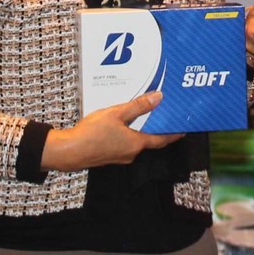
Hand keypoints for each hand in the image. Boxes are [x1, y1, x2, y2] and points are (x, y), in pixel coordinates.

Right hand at [40, 91, 181, 171]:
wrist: (70, 152)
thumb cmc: (92, 133)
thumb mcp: (116, 114)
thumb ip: (138, 106)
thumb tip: (159, 98)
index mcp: (137, 143)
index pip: (162, 139)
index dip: (174, 134)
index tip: (183, 129)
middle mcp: (132, 153)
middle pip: (150, 141)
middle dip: (158, 130)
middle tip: (165, 117)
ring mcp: (120, 157)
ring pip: (136, 143)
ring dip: (142, 132)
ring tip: (145, 118)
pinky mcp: (110, 156)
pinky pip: (125, 145)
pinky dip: (129, 135)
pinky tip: (123, 126)